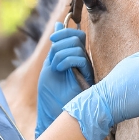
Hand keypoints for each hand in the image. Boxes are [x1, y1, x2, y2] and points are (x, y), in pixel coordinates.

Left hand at [35, 23, 94, 137]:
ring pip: (77, 46)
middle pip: (77, 37)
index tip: (52, 40)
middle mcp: (82, 62)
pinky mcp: (88, 77)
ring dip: (60, 54)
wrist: (53, 114)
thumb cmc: (51, 94)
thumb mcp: (49, 66)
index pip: (75, 35)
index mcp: (73, 58)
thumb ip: (55, 48)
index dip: (63, 32)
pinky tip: (61, 70)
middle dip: (61, 42)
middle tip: (53, 59)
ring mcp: (86, 69)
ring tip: (56, 68)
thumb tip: (58, 26)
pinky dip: (66, 60)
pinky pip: (80, 58)